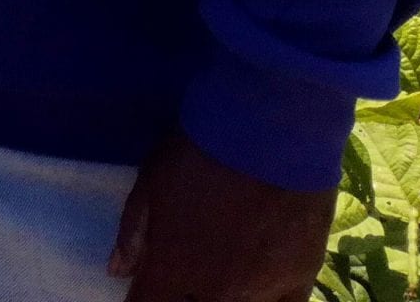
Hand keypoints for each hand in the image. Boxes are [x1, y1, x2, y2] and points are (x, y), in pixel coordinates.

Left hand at [110, 132, 335, 301]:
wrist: (268, 134)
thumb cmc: (199, 151)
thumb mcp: (151, 182)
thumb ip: (134, 232)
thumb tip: (119, 271)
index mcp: (173, 269)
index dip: (142, 299)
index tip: (146, 285)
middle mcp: (215, 292)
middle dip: (183, 293)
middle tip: (189, 265)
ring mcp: (260, 291)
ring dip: (223, 294)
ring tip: (223, 265)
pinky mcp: (300, 281)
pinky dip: (265, 300)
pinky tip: (258, 285)